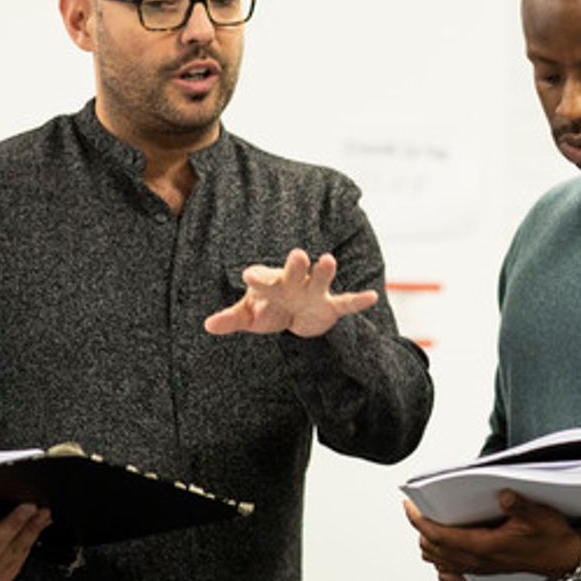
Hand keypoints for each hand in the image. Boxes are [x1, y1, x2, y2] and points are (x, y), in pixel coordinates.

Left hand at [204, 248, 378, 338]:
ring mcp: (314, 292)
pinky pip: (345, 303)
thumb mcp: (249, 316)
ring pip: (320, 280)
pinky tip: (372, 297)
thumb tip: (208, 325)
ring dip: (325, 272)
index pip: (262, 279)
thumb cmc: (268, 308)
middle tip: (297, 255)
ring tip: (329, 259)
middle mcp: (294, 283)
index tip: (247, 276)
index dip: (256, 278)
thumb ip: (231, 319)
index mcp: (271, 284)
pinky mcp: (330, 306)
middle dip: (296, 266)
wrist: (294, 313)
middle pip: (294, 272)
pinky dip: (358, 301)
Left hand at [404, 491, 580, 580]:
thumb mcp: (539, 514)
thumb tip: (503, 494)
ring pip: (439, 562)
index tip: (409, 506)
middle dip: (421, 529)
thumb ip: (519, 504)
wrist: (565, 558)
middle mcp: (478, 561)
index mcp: (485, 547)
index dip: (420, 521)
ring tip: (429, 523)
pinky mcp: (484, 572)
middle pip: (433, 549)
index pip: (440, 536)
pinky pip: (452, 574)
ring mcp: (480, 569)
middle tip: (418, 508)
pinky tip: (444, 548)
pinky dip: (442, 562)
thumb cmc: (551, 535)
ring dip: (430, 545)